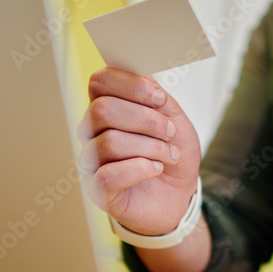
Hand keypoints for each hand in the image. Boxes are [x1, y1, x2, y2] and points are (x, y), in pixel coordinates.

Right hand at [78, 67, 201, 236]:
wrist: (180, 193)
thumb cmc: (171, 152)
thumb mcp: (173, 117)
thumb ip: (156, 96)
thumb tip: (141, 78)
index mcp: (108, 105)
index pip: (100, 81)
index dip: (131, 86)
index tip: (160, 99)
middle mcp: (93, 131)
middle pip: (103, 110)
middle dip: (146, 120)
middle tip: (169, 132)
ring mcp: (92, 160)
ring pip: (111, 142)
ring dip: (151, 148)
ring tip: (169, 155)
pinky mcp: (98, 189)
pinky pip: (109, 174)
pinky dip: (141, 169)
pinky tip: (155, 169)